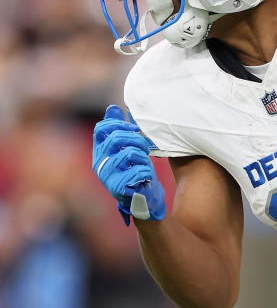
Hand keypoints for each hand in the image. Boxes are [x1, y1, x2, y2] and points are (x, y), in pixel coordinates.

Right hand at [92, 105, 164, 224]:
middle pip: (116, 138)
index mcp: (100, 151)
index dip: (119, 123)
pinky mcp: (118, 188)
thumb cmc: (136, 171)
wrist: (143, 198)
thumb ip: (120, 128)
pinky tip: (145, 176)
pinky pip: (138, 170)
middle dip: (137, 139)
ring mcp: (107, 176)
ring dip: (143, 155)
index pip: (101, 128)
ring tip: (145, 162)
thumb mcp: (128, 147)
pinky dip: (147, 170)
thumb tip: (113, 108)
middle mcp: (99, 162)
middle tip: (145, 147)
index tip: (134, 128)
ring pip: (129, 153)